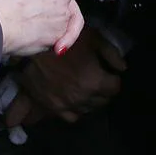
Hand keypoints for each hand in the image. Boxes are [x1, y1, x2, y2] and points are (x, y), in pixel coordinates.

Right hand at [0, 0, 83, 58]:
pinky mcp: (60, 35)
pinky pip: (61, 38)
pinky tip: (36, 39)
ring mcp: (64, 15)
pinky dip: (53, 41)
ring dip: (52, 25)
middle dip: (52, 8)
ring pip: (64, 20)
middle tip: (33, 16)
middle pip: (64, 1)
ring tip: (32, 28)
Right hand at [4, 26, 126, 125]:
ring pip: (89, 110)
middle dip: (104, 90)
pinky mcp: (53, 108)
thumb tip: (122, 68)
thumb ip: (111, 53)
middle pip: (103, 100)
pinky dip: (76, 109)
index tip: (109, 72)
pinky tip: (74, 98)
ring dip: (91, 100)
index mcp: (95, 81)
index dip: (113, 78)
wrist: (33, 46)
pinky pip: (72, 116)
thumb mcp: (93, 38)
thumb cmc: (65, 38)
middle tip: (98, 78)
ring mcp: (68, 105)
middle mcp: (83, 98)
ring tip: (87, 88)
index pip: (115, 87)